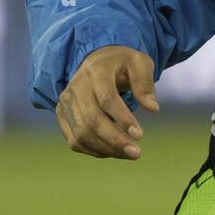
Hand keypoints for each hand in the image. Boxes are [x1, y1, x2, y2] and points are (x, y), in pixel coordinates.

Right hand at [55, 45, 158, 159]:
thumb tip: (152, 108)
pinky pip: (75, 140)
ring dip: (106, 148)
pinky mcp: (62, 115)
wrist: (97, 61)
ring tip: (129, 153)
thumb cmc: (123, 63)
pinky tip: (114, 151)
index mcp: (96, 71)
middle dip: (114, 140)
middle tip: (136, 153)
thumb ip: (145, 84)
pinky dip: (94, 150)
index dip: (122, 119)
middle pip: (91, 120)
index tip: (140, 135)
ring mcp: (66, 102)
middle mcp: (76, 87)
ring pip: (82, 133)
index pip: (107, 99)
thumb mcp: (140, 63)